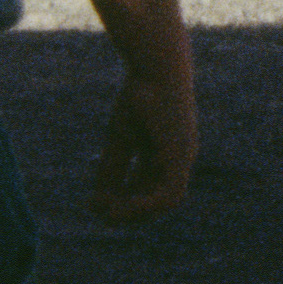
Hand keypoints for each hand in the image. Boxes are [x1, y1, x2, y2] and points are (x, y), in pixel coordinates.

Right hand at [90, 59, 195, 224]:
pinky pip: (170, 193)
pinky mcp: (182, 153)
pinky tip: (121, 206)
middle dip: (131, 211)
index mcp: (169, 151)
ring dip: (138, 212)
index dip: (128, 201)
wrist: (156, 68)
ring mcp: (184, 155)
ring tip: (110, 214)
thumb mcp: (121, 137)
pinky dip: (146, 205)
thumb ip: (113, 168)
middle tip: (102, 215)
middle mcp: (180, 156)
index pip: (152, 188)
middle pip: (161, 198)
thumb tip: (97, 201)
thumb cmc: (138, 96)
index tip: (99, 203)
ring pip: (168, 201)